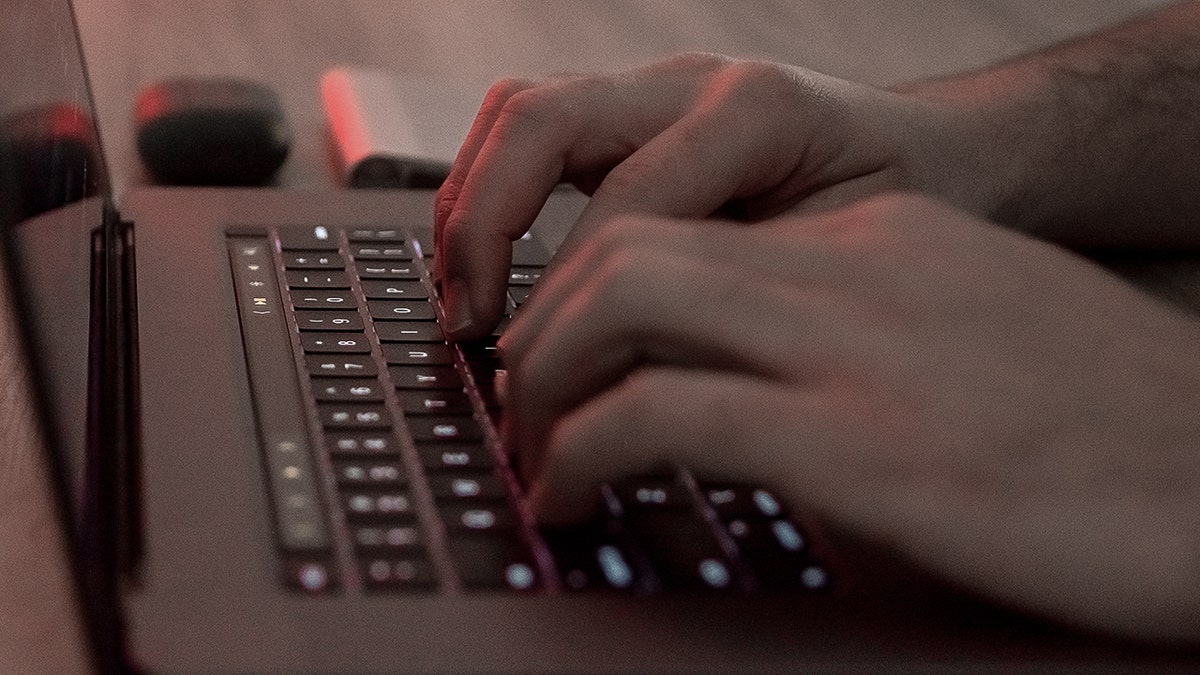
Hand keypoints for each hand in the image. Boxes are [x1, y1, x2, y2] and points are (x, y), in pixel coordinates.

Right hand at [434, 53, 982, 338]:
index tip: (552, 381)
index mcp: (756, 110)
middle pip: (539, 120)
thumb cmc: (909, 211)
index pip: (624, 204)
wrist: (938, 155)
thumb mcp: (855, 262)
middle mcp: (693, 81)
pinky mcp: (634, 115)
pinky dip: (490, 193)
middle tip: (472, 327)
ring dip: (469, 205)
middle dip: (483, 228)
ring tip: (464, 302)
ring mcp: (656, 90)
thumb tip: (643, 378)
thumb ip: (753, 295)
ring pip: (517, 112)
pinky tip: (489, 265)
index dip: (572, 298)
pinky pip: (530, 130)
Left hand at [499, 193, 1199, 640]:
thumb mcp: (977, 337)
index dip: (596, 290)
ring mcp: (856, 344)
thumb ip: (869, 333)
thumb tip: (766, 383)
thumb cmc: (1114, 427)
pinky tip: (572, 494)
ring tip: (534, 447)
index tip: (570, 353)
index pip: (690, 229)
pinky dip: (585, 449)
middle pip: (633, 244)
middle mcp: (857, 267)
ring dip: (545, 377)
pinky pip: (662, 415)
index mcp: (883, 238)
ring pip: (624, 302)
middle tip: (524, 398)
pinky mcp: (860, 441)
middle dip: (548, 321)